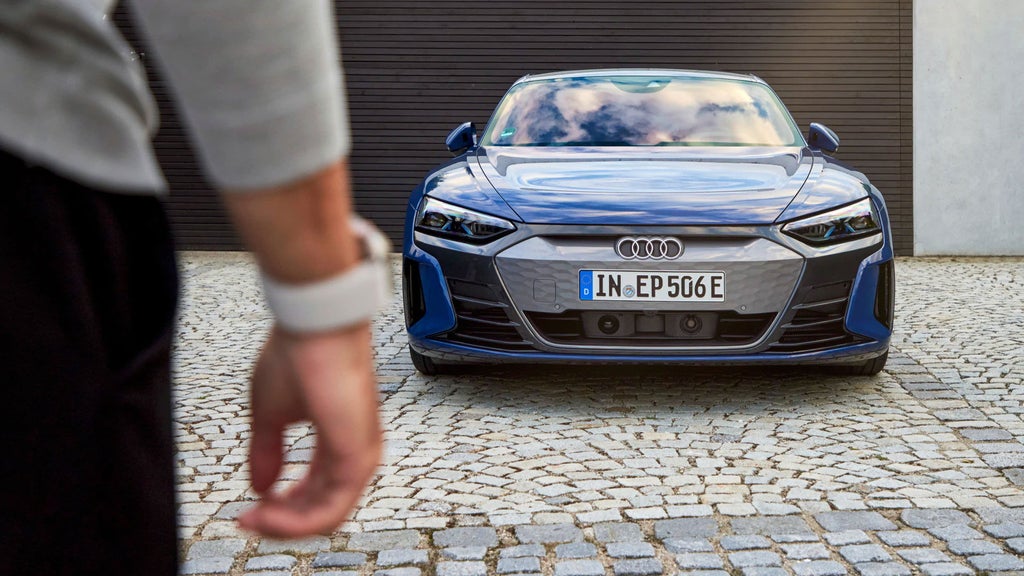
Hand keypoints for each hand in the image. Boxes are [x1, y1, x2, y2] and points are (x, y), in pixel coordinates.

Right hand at [238, 322, 381, 537]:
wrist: (315, 327)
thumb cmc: (300, 354)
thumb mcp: (271, 413)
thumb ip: (267, 451)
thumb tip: (260, 485)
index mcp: (337, 438)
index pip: (314, 490)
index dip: (280, 506)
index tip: (247, 510)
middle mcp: (353, 449)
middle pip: (322, 507)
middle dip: (281, 520)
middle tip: (248, 521)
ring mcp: (360, 454)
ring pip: (327, 514)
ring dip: (287, 524)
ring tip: (255, 520)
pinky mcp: (357, 457)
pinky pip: (330, 509)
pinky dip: (297, 520)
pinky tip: (269, 513)